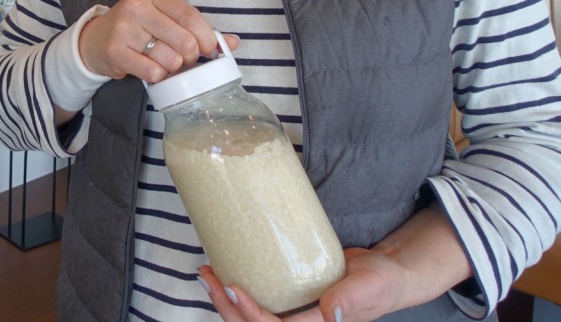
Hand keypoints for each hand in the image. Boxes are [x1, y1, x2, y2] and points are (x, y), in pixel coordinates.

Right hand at [75, 0, 236, 82]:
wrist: (95, 40)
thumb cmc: (137, 29)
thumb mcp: (163, 19)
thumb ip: (196, 28)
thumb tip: (233, 42)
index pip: (190, 15)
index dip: (207, 36)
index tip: (211, 50)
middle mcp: (136, 7)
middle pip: (183, 40)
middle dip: (191, 56)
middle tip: (185, 59)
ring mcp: (123, 29)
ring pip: (170, 59)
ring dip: (173, 68)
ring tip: (164, 63)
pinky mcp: (115, 51)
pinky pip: (152, 72)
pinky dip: (158, 76)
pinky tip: (151, 70)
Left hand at [199, 248, 408, 321]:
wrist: (385, 275)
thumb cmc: (380, 282)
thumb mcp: (369, 287)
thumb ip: (351, 299)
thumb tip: (331, 313)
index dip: (250, 314)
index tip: (232, 289)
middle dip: (227, 307)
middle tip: (207, 277)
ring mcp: (295, 317)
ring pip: (251, 320)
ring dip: (226, 303)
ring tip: (207, 275)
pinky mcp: (291, 304)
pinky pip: (260, 306)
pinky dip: (238, 296)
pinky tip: (225, 276)